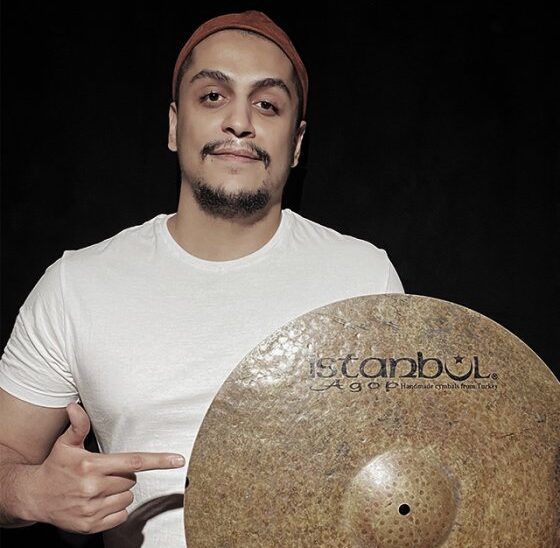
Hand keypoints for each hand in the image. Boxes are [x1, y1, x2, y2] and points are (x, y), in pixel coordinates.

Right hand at [27, 402, 184, 533]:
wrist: (33, 497)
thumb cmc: (54, 467)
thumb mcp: (65, 444)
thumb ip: (77, 425)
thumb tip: (74, 406)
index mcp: (91, 465)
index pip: (133, 462)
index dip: (159, 460)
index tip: (178, 460)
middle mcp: (92, 488)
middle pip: (132, 479)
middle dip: (124, 475)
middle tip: (105, 472)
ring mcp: (91, 509)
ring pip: (128, 497)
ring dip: (120, 492)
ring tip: (99, 487)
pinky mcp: (90, 526)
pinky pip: (121, 515)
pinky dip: (116, 509)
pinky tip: (100, 502)